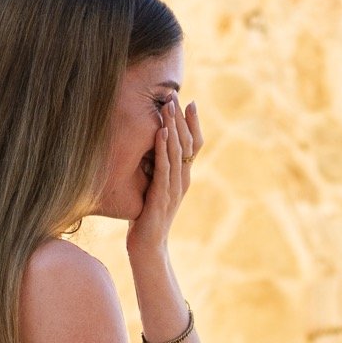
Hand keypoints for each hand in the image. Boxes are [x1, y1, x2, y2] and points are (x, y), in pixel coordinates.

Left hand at [128, 97, 201, 269]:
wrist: (148, 248)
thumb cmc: (147, 218)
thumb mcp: (153, 188)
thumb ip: (156, 170)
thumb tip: (148, 148)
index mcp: (183, 177)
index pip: (194, 145)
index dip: (193, 124)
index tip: (189, 101)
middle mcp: (183, 180)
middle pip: (188, 143)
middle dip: (181, 118)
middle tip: (175, 94)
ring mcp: (175, 189)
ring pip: (178, 152)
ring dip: (173, 127)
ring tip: (168, 106)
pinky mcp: (162, 197)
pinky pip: (164, 168)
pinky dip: (163, 148)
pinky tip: (161, 132)